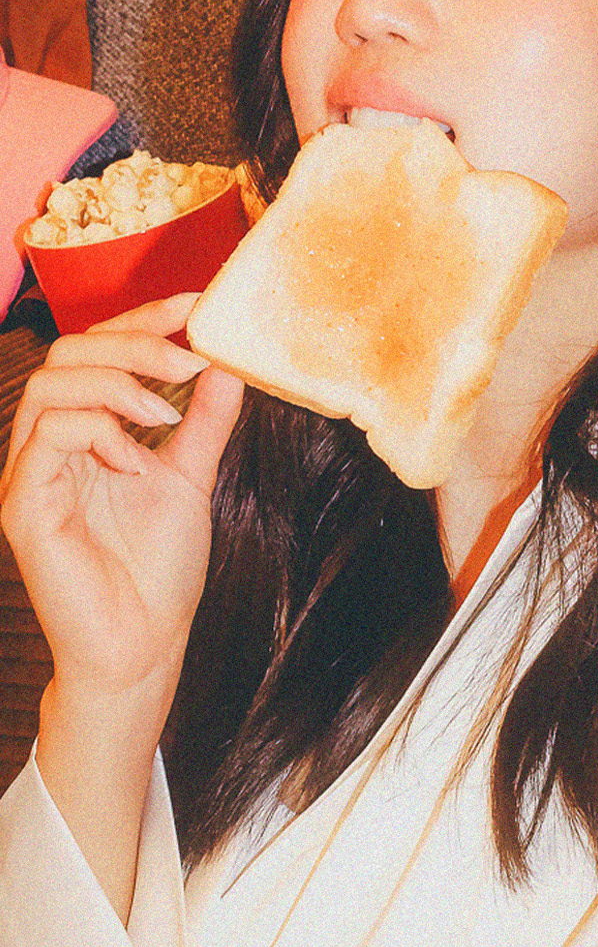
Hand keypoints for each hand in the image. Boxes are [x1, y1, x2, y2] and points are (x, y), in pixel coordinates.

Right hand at [0, 293, 244, 708]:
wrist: (144, 643)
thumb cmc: (158, 566)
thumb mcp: (191, 475)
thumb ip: (205, 420)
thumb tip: (226, 362)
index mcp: (86, 428)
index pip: (98, 349)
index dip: (142, 318)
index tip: (193, 303)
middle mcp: (49, 442)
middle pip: (68, 353)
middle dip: (133, 343)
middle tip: (187, 361)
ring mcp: (31, 472)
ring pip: (51, 384)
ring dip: (118, 383)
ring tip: (166, 413)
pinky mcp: (23, 505)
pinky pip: (46, 436)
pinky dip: (98, 431)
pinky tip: (136, 460)